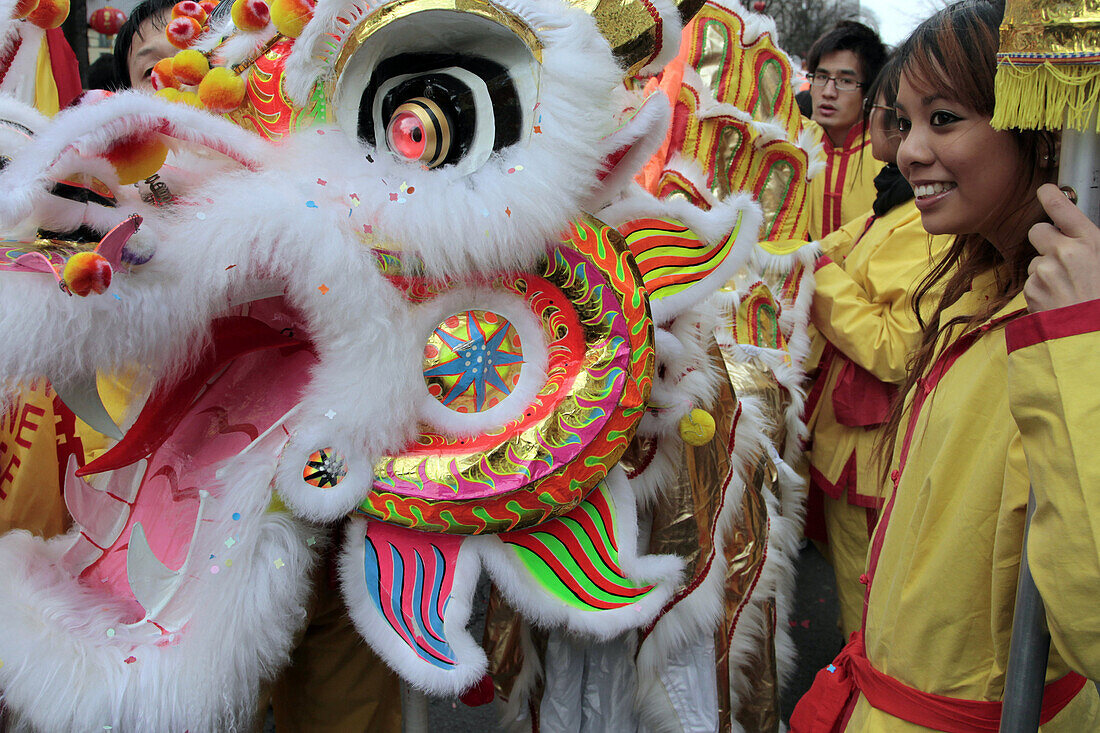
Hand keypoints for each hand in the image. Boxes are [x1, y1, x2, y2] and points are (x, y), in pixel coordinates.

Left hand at [1025, 183, 1099, 312]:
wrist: (1092, 334)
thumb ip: (1090, 244)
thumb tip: (1080, 237)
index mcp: (1089, 241)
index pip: (1062, 208)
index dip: (1051, 196)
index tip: (1045, 191)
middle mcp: (1064, 252)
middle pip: (1038, 231)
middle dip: (1046, 239)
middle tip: (1060, 254)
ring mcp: (1044, 271)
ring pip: (1034, 260)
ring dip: (1045, 269)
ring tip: (1066, 286)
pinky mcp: (1031, 290)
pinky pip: (1030, 282)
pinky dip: (1040, 288)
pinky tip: (1058, 299)